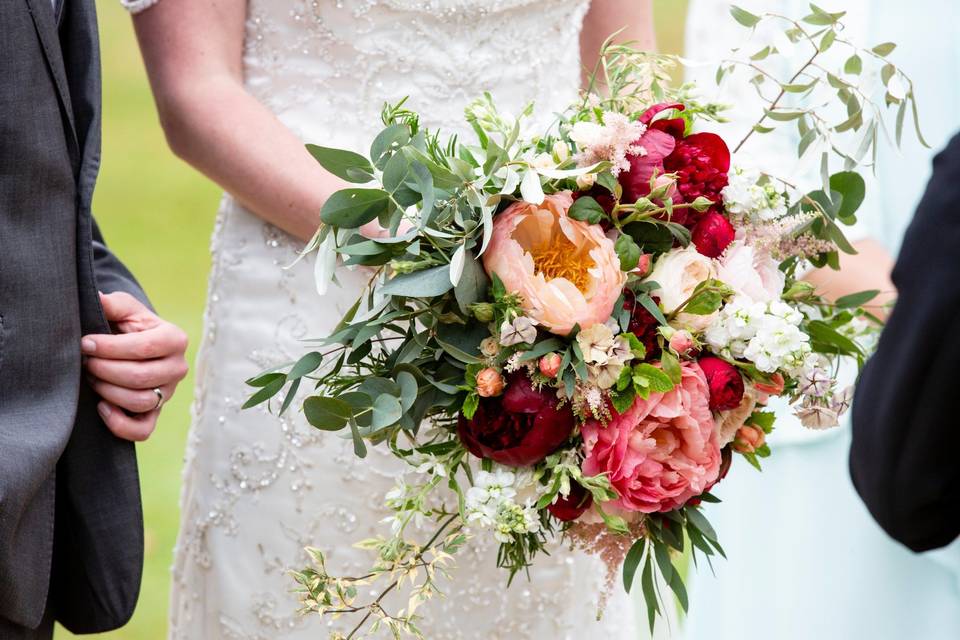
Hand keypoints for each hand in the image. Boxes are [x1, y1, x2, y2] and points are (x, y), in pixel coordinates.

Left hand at [81, 292, 188, 440]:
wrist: (136, 345)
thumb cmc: (129, 325)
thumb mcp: (125, 309)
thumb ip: (113, 303)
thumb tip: (97, 299)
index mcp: (175, 339)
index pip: (145, 348)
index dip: (110, 348)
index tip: (85, 343)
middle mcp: (178, 368)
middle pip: (140, 377)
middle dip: (105, 370)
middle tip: (86, 362)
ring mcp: (169, 393)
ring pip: (141, 402)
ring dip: (109, 392)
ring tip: (92, 379)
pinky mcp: (157, 413)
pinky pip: (143, 430)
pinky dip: (119, 423)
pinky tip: (102, 407)